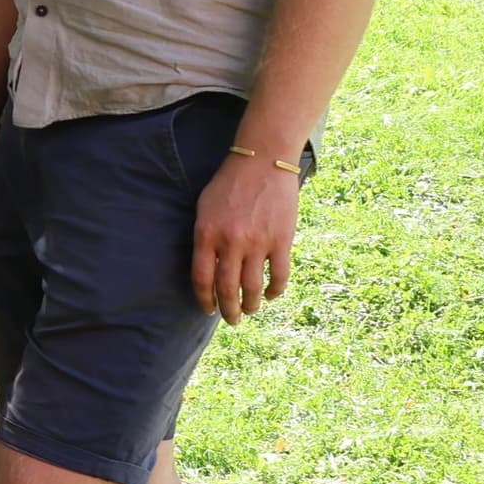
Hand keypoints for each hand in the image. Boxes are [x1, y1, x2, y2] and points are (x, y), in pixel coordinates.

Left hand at [194, 152, 300, 322]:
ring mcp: (258, 243)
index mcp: (206, 235)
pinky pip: (279, 276)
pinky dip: (275, 291)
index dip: (205, 300)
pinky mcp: (282, 240)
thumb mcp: (204, 208)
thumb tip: (207, 269)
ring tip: (250, 311)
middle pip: (227, 289)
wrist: (262, 162)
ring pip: (253, 288)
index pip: (201, 279)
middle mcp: (231, 243)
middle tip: (231, 321)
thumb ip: (204, 239)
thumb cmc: (229, 184)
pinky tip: (270, 296)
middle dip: (228, 311)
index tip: (208, 310)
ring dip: (250, 305)